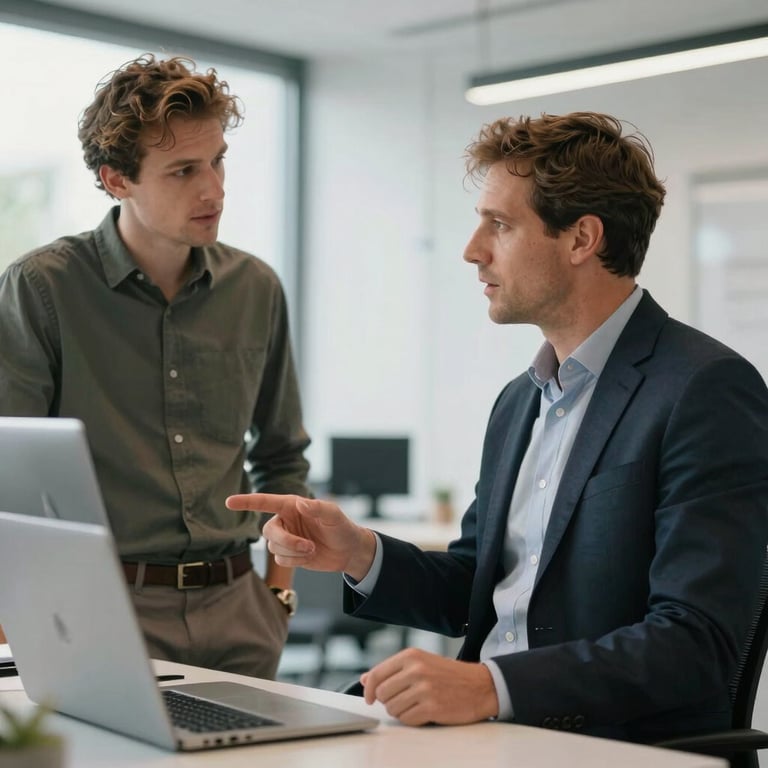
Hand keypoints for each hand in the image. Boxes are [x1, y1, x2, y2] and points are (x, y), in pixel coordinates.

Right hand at [225, 493, 376, 579]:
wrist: (348, 551)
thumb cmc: (342, 527)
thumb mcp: (334, 515)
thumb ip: (318, 508)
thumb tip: (300, 504)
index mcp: (292, 505)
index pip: (265, 502)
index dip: (246, 502)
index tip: (229, 502)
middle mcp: (285, 520)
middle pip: (269, 531)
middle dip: (286, 541)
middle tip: (309, 546)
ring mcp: (286, 538)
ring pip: (274, 547)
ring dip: (294, 552)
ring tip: (313, 549)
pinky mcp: (288, 554)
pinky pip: (281, 559)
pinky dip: (295, 561)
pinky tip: (309, 557)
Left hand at [360, 648, 498, 725]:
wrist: (479, 686)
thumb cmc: (448, 675)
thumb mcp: (420, 663)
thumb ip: (392, 670)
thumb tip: (365, 679)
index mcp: (411, 655)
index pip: (376, 674)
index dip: (369, 689)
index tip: (370, 697)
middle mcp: (416, 670)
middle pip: (382, 693)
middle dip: (389, 700)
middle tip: (403, 699)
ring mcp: (424, 689)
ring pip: (392, 708)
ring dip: (401, 711)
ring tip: (416, 704)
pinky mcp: (432, 707)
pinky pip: (407, 719)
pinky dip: (412, 719)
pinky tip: (423, 711)